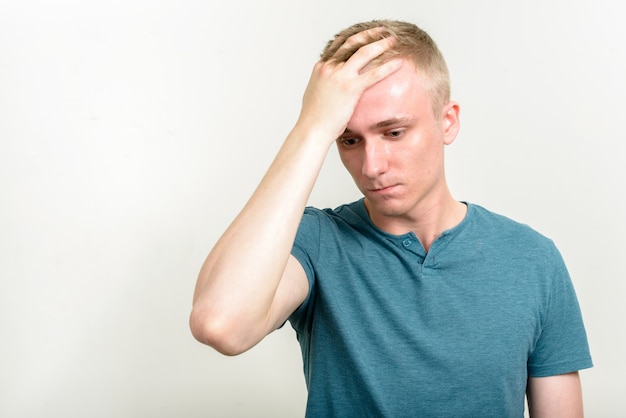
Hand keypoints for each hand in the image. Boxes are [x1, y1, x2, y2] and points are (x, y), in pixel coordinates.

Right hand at [296, 28, 403, 143]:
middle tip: (383, 31)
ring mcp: (340, 76)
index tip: (367, 34)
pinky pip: (374, 74)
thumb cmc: (314, 118)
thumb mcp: (316, 94)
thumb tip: (331, 84)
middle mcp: (330, 67)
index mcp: (321, 67)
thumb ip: (324, 83)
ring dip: (381, 44)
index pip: (339, 44)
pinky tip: (399, 63)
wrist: (312, 130)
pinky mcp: (350, 88)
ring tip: (393, 40)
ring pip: (364, 52)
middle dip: (370, 34)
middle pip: (353, 42)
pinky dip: (388, 66)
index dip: (355, 37)